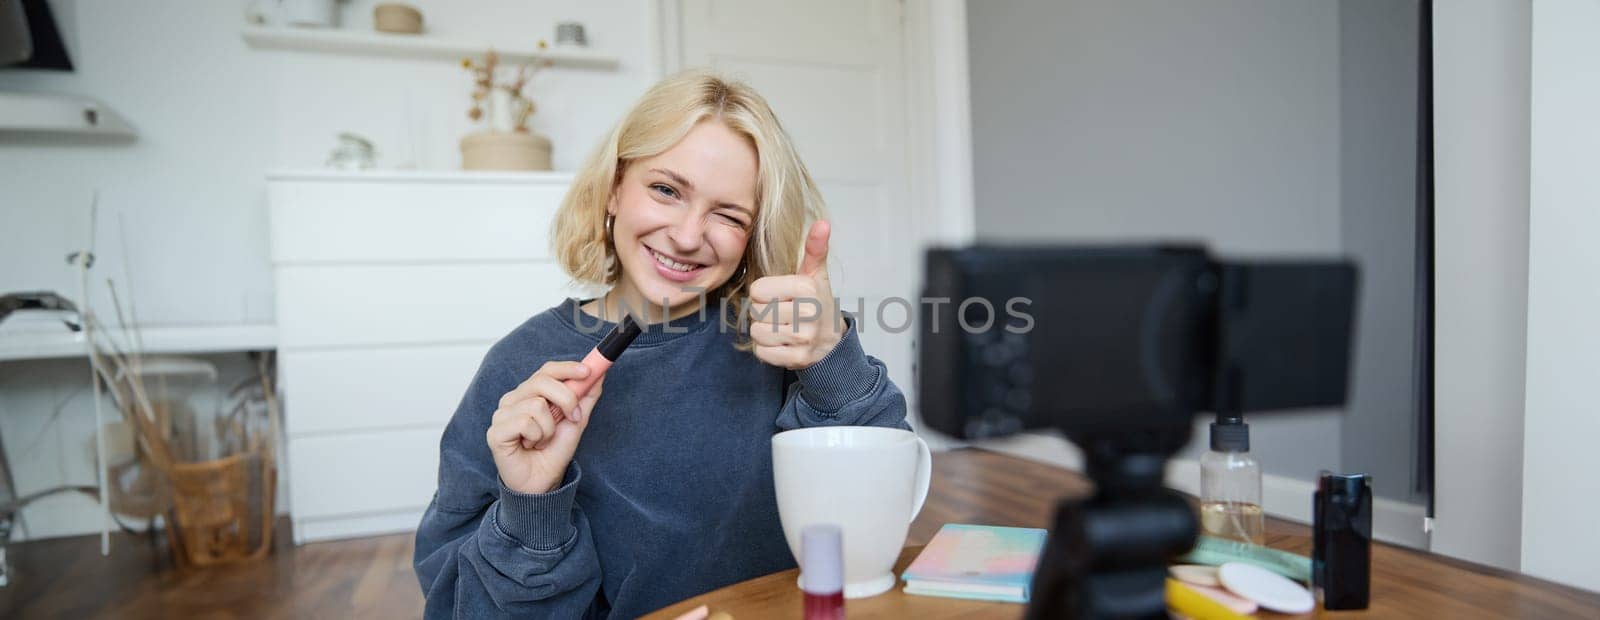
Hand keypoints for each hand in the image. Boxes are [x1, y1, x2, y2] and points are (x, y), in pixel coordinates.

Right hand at [486, 361, 604, 494]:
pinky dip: (537, 437)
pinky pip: (525, 422)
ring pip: (536, 405)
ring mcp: (502, 414)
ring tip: (543, 440)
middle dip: (566, 399)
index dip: (568, 368)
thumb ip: (585, 397)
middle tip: (573, 417)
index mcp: (530, 393)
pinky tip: (531, 446)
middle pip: (542, 381)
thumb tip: (599, 373)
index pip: (547, 370)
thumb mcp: (576, 421)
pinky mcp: (495, 431)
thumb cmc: (554, 452)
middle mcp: (513, 399)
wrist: (542, 483)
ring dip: (550, 428)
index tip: (588, 372)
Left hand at [749, 220, 843, 369]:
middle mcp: (808, 312)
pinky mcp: (798, 359)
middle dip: (765, 314)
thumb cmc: (817, 303)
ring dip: (765, 333)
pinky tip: (783, 344)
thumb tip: (823, 222)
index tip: (782, 297)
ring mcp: (804, 338)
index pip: (758, 290)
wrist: (832, 342)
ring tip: (783, 328)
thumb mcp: (815, 274)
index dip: (765, 294)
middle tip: (784, 314)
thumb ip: (815, 249)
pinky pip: (762, 353)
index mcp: (806, 287)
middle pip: (756, 312)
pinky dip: (768, 350)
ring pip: (757, 333)